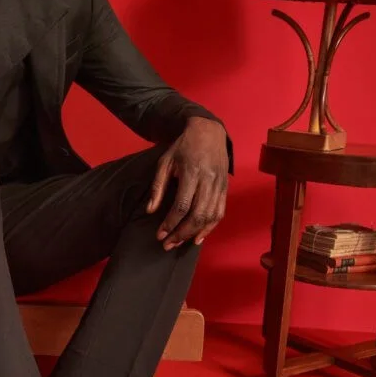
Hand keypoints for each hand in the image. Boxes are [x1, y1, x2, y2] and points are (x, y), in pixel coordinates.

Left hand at [147, 117, 228, 248]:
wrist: (209, 131)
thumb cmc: (183, 147)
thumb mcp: (165, 162)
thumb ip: (158, 187)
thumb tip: (150, 211)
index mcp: (192, 172)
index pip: (182, 206)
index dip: (171, 223)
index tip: (160, 235)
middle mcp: (208, 180)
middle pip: (197, 215)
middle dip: (181, 233)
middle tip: (168, 244)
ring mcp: (220, 185)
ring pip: (210, 216)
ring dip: (194, 233)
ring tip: (180, 243)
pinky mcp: (225, 188)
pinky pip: (220, 212)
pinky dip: (210, 227)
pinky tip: (198, 237)